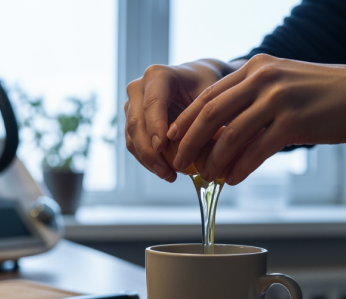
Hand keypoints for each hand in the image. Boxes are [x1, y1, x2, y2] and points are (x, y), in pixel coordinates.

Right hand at [124, 59, 239, 181]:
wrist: (198, 81)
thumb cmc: (208, 85)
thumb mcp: (212, 95)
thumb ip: (206, 117)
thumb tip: (213, 149)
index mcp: (157, 75)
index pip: (152, 103)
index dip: (155, 126)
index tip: (162, 147)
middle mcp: (138, 88)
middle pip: (137, 123)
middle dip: (150, 152)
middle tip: (168, 172)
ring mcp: (132, 105)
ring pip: (132, 137)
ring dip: (148, 160)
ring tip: (169, 176)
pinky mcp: (132, 121)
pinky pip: (134, 144)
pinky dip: (148, 160)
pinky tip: (166, 172)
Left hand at [167, 54, 345, 183]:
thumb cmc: (325, 95)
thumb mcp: (284, 84)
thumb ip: (254, 99)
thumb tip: (223, 129)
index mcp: (256, 68)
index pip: (209, 95)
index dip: (186, 120)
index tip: (172, 138)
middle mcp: (264, 79)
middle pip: (212, 114)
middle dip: (190, 142)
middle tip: (180, 163)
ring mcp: (279, 100)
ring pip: (231, 135)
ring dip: (215, 161)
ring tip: (208, 177)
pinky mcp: (295, 123)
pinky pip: (257, 151)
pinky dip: (241, 168)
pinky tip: (234, 179)